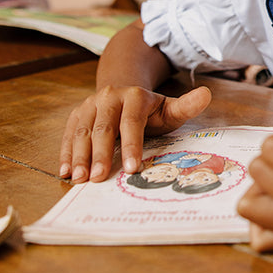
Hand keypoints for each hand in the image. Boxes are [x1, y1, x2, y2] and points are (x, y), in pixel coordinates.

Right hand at [58, 84, 211, 182]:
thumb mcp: (170, 108)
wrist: (125, 93)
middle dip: (101, 155)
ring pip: (82, 131)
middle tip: (99, 178)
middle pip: (103, 129)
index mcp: (134, 96)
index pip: (131, 122)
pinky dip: (65, 153)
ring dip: (79, 156)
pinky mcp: (77, 114)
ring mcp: (90, 105)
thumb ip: (187, 106)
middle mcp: (109, 97)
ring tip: (80, 179)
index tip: (132, 169)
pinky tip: (65, 171)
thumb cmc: (152, 110)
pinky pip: (68, 134)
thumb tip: (207, 95)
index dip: (131, 145)